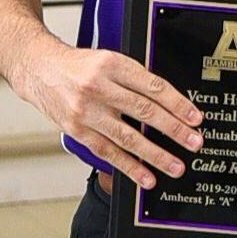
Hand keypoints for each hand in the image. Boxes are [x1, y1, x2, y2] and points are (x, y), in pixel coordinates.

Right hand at [12, 41, 204, 188]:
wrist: (40, 69)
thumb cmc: (80, 66)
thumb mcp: (110, 60)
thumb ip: (136, 79)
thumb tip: (171, 104)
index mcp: (113, 65)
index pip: (153, 87)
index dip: (178, 104)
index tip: (195, 119)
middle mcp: (99, 87)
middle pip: (144, 111)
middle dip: (174, 130)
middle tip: (195, 143)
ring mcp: (86, 111)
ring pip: (127, 137)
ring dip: (156, 154)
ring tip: (176, 166)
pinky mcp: (78, 131)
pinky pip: (108, 152)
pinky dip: (130, 167)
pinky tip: (147, 177)